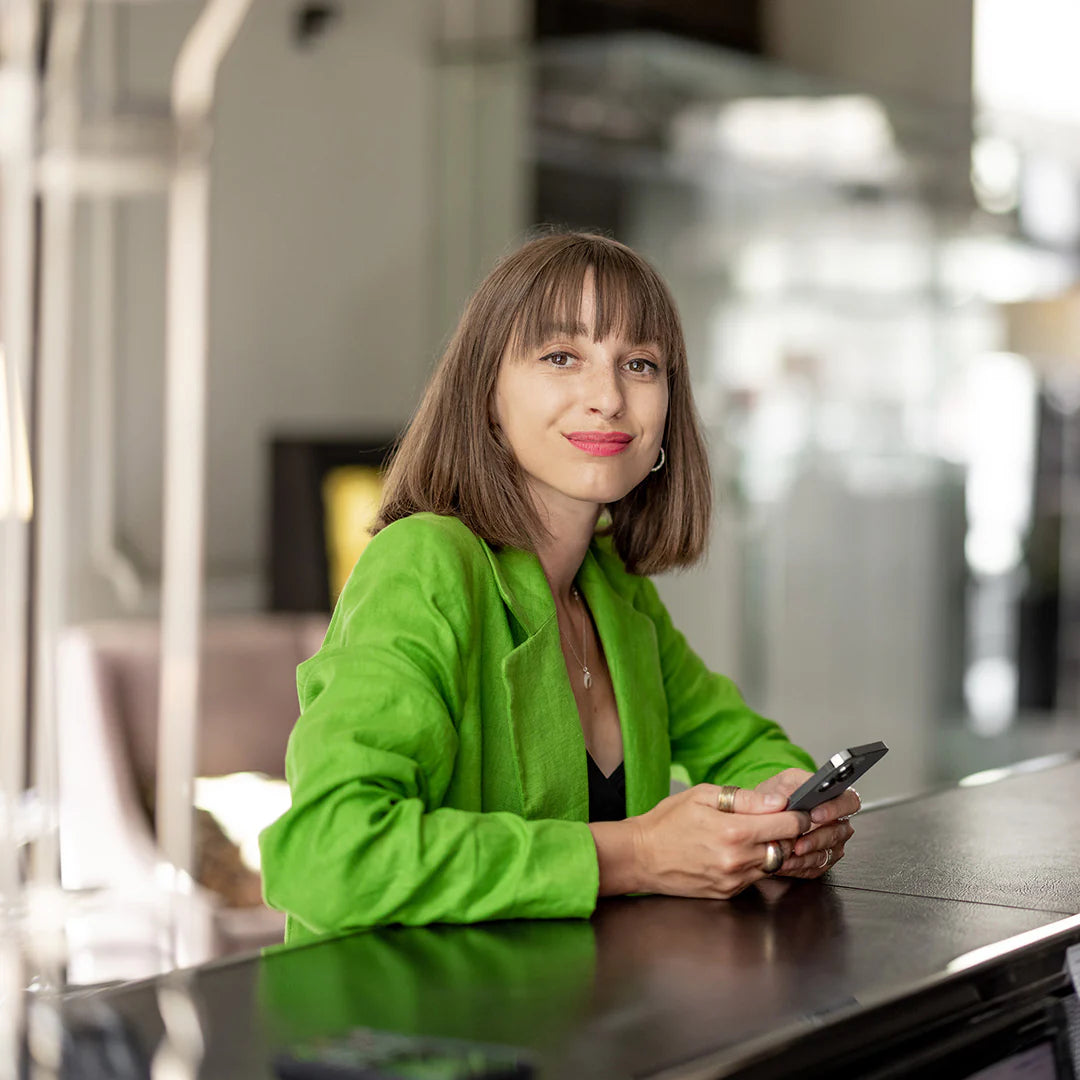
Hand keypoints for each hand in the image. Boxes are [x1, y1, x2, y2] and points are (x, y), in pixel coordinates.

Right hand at [614, 784, 810, 899]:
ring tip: (758, 834)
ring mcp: (735, 880)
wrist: (641, 856)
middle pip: (788, 847)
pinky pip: (756, 877)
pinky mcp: (729, 892)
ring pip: (775, 864)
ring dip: (774, 849)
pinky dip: (756, 863)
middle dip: (789, 833)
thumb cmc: (668, 821)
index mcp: (735, 831)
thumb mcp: (702, 795)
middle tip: (781, 821)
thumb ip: (744, 799)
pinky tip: (740, 851)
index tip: (797, 810)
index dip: (798, 815)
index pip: (789, 825)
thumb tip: (778, 801)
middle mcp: (739, 860)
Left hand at [754, 768, 858, 877]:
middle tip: (800, 841)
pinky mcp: (822, 861)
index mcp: (834, 799)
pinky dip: (800, 866)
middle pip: (839, 832)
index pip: (849, 802)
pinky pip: (817, 867)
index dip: (835, 809)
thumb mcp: (782, 782)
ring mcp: (832, 843)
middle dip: (817, 838)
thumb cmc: (780, 796)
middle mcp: (838, 822)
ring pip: (828, 853)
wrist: (768, 814)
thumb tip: (782, 800)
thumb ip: (786, 788)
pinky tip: (787, 862)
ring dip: (808, 855)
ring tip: (791, 852)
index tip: (815, 814)